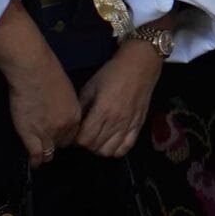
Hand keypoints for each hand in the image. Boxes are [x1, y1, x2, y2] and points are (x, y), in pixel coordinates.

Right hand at [4, 53, 82, 166]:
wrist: (35, 73)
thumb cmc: (50, 77)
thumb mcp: (67, 94)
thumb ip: (67, 108)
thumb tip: (62, 115)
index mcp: (75, 116)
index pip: (73, 135)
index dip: (66, 136)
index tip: (60, 137)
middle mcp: (64, 127)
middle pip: (63, 144)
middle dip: (56, 143)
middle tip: (49, 143)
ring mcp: (47, 132)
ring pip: (49, 151)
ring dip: (46, 154)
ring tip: (42, 156)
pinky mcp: (30, 134)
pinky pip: (35, 153)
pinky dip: (35, 159)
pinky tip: (34, 162)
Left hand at [74, 38, 162, 157]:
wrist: (140, 64)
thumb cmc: (113, 73)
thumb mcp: (91, 86)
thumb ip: (81, 107)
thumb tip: (73, 124)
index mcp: (102, 110)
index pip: (84, 139)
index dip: (75, 139)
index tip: (75, 132)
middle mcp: (116, 121)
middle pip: (95, 147)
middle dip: (86, 144)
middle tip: (85, 134)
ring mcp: (129, 124)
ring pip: (109, 151)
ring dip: (99, 148)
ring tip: (98, 138)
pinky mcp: (139, 124)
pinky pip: (126, 147)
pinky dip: (116, 150)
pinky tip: (111, 141)